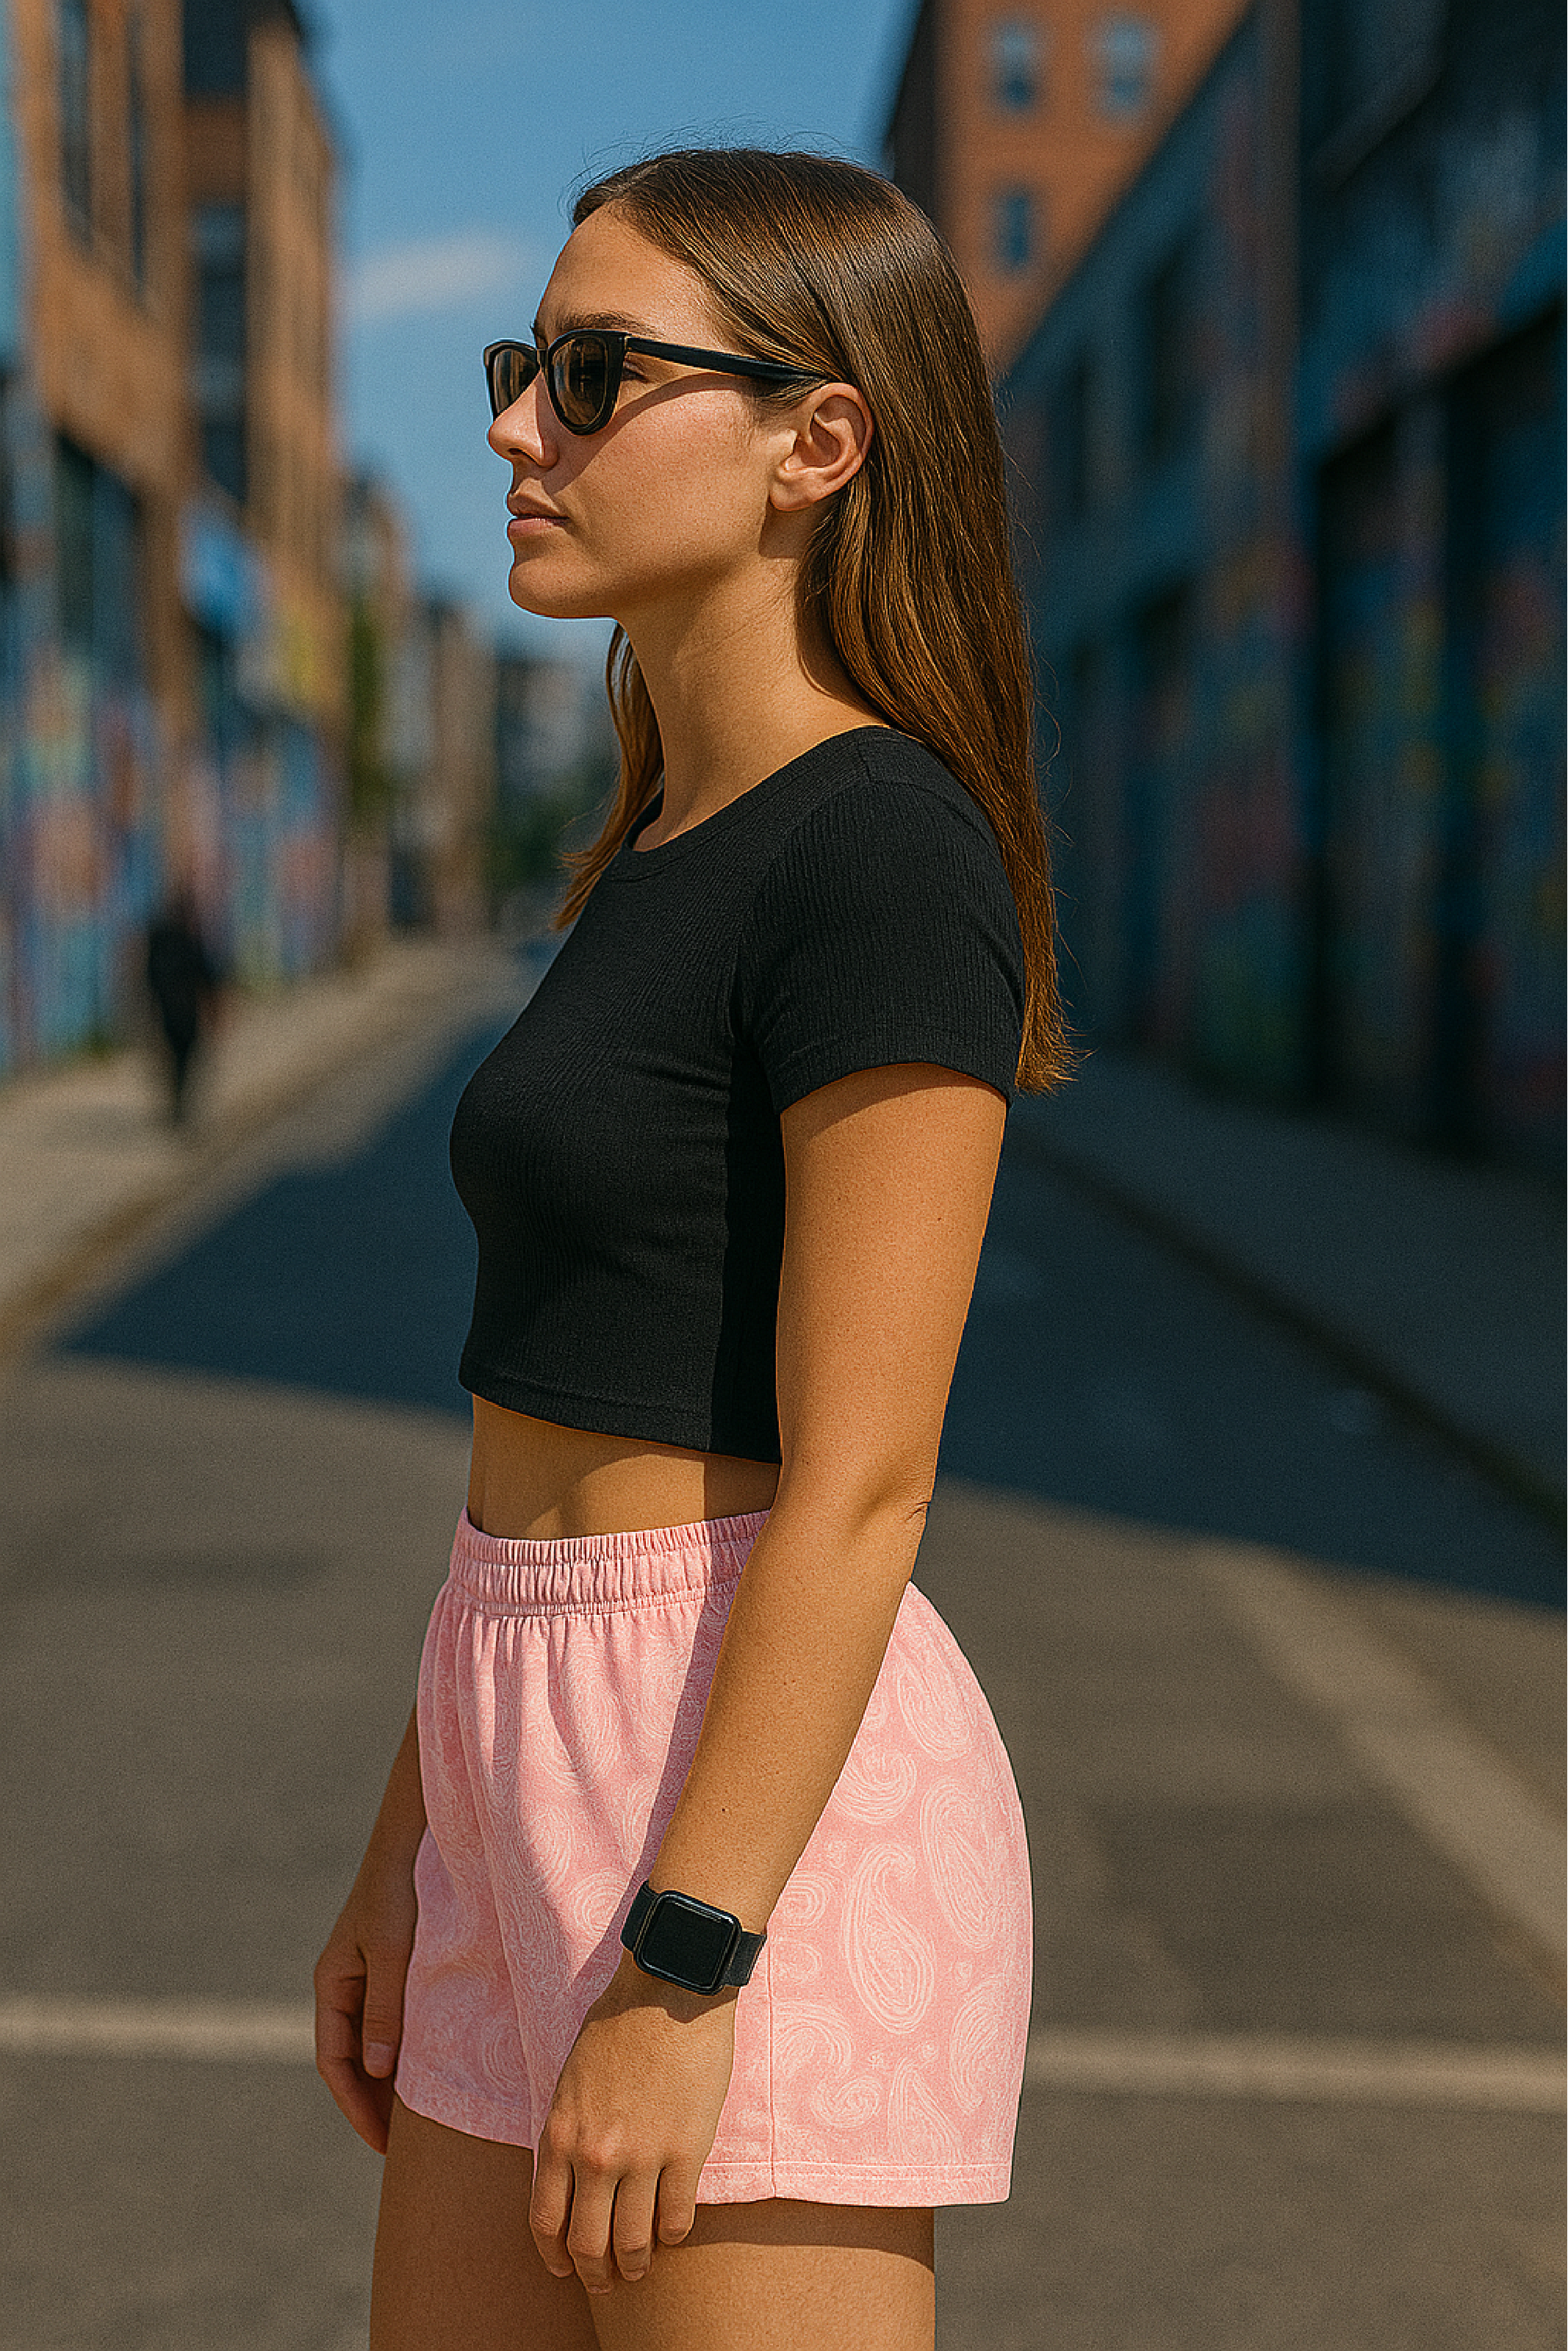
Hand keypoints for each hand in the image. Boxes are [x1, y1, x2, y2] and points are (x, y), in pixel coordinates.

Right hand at [313, 1835, 420, 2153]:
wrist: (412, 1840)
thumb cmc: (400, 1891)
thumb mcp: (393, 1952)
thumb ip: (385, 2008)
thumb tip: (374, 2071)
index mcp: (332, 1984)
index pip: (335, 2063)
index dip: (355, 2107)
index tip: (383, 2145)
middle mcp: (345, 1986)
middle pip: (352, 2061)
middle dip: (371, 2105)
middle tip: (403, 2149)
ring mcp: (368, 1978)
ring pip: (374, 2045)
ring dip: (390, 2082)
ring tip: (419, 2122)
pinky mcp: (394, 1969)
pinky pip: (393, 2023)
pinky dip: (406, 2052)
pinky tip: (431, 2071)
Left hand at [530, 1952, 737, 2291]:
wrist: (670, 1988)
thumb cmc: (619, 2022)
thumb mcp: (571, 2077)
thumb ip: (568, 2129)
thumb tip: (571, 2171)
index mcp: (560, 2134)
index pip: (545, 2221)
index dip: (554, 2256)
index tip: (565, 2268)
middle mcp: (595, 2155)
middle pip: (588, 2243)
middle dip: (595, 2274)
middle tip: (606, 2282)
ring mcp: (642, 2156)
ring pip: (633, 2241)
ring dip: (635, 2265)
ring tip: (641, 2268)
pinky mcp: (686, 2149)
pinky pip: (676, 2216)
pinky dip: (673, 2234)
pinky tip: (673, 2233)